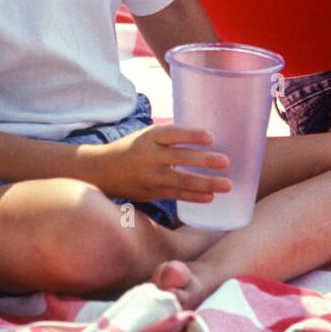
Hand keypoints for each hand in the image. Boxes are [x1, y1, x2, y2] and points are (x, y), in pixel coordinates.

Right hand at [98, 125, 231, 204]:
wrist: (103, 171)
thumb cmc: (134, 148)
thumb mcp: (148, 136)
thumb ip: (171, 138)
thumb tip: (207, 138)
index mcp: (150, 137)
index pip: (173, 134)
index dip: (192, 135)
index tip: (211, 137)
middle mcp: (150, 156)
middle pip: (180, 158)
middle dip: (204, 161)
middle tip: (226, 161)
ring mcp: (151, 177)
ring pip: (181, 181)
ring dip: (206, 184)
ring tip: (227, 185)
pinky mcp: (152, 193)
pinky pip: (176, 195)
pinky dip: (194, 196)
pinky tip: (210, 197)